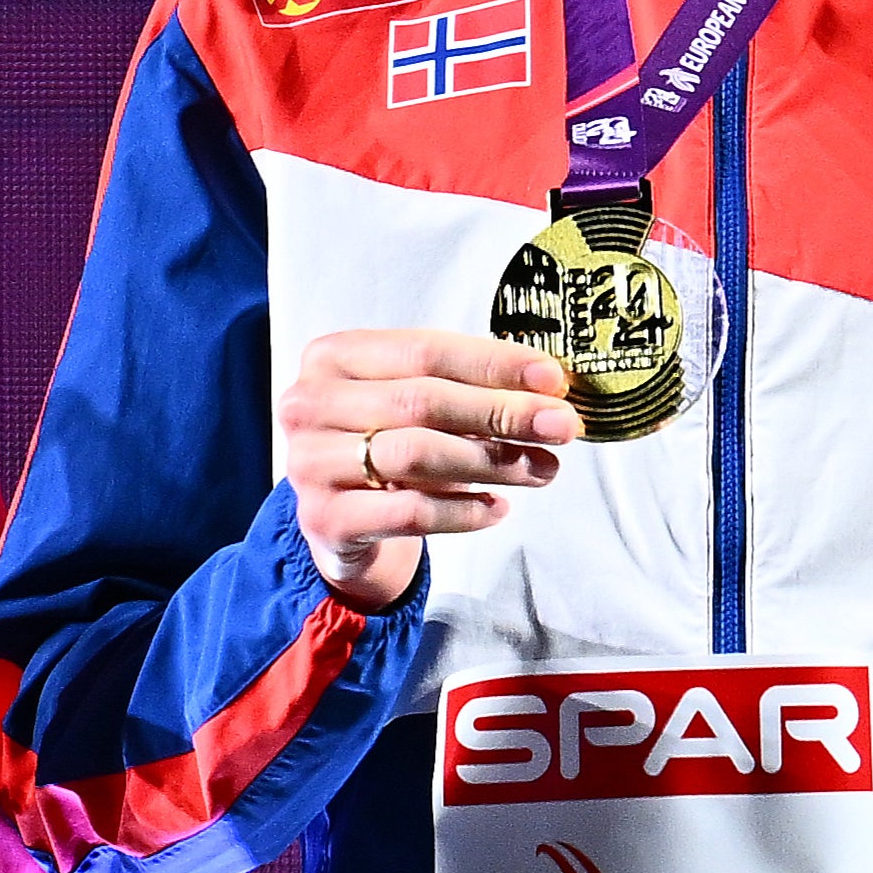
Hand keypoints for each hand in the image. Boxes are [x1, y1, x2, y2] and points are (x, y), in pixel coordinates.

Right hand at [278, 327, 579, 613]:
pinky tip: (498, 508)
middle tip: (562, 426)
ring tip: (542, 469)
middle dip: (503, 413)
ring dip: (493, 462)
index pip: (425, 350)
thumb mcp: (414, 403)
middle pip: (423, 401)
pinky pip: (411, 512)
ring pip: (418, 455)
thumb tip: (549, 391)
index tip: (553, 378)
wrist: (340, 522)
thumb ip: (467, 389)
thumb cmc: (385, 444)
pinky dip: (464, 511)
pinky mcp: (326, 519)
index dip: (494, 363)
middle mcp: (310, 403)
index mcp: (333, 356)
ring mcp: (311, 463)